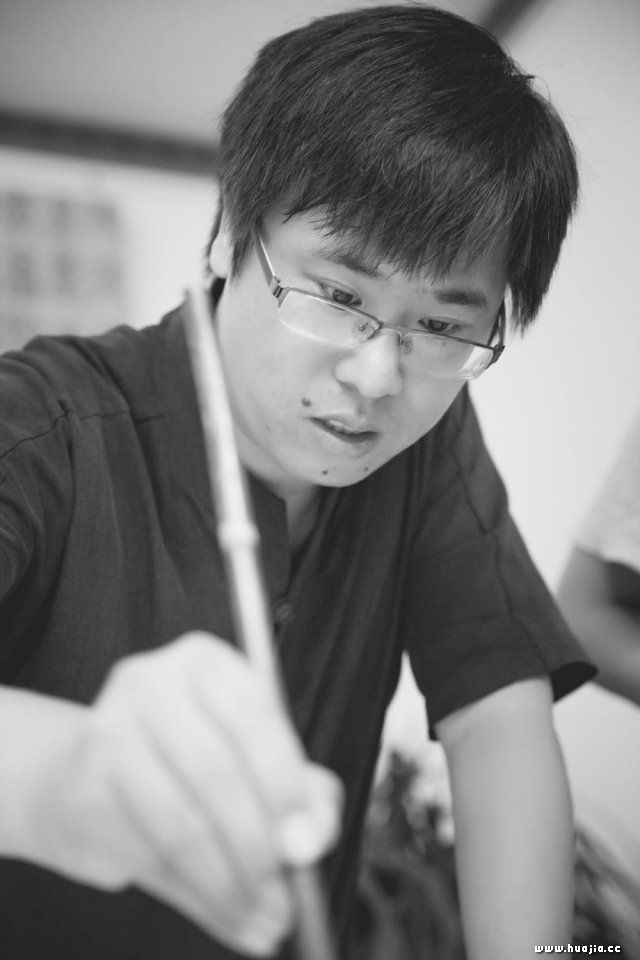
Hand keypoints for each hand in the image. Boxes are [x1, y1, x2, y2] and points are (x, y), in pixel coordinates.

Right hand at [27, 633, 342, 954]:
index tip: (305, 843)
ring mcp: (107, 732)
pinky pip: (147, 855)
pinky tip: (224, 914)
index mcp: (204, 661)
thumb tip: (310, 840)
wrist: (88, 772)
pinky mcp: (81, 789)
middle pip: (213, 772)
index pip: (250, 712)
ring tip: (262, 921)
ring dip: (228, 886)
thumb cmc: (190, 759)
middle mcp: (149, 683)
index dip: (282, 782)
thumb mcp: (256, 756)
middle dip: (257, 848)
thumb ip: (301, 791)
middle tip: (287, 902)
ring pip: (179, 825)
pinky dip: (196, 897)